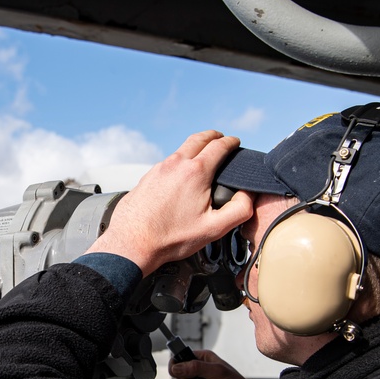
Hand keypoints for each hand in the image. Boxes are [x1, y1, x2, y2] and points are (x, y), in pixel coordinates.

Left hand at [85, 131, 252, 275]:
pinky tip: (181, 174)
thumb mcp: (214, 228)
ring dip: (195, 146)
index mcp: (195, 172)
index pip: (219, 146)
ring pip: (180, 149)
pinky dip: (179, 160)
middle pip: (198, 138)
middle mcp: (175, 164)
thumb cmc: (170, 238)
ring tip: (202, 153)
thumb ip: (239, 210)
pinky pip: (167, 162)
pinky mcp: (146, 178)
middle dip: (213, 135)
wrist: (132, 243)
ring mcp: (158, 169)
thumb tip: (248, 195)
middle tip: (221, 137)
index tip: (235, 142)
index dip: (231, 142)